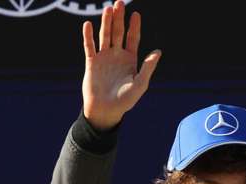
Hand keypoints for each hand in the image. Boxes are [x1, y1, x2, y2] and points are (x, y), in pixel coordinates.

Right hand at [81, 0, 161, 129]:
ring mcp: (103, 58)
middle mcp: (116, 56)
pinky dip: (88, 36)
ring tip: (107, 9)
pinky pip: (89, 47)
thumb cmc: (125, 101)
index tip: (136, 14)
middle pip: (118, 33)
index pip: (132, 39)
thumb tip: (158, 51)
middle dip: (119, 18)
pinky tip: (87, 24)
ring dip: (106, 23)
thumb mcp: (140, 84)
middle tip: (119, 3)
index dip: (134, 26)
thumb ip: (148, 67)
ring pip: (104, 36)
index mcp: (130, 60)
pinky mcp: (91, 63)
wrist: (105, 111)